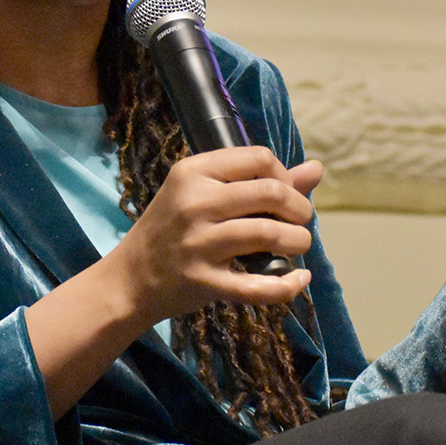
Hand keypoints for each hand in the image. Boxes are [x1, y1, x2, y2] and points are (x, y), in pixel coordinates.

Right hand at [110, 147, 319, 324]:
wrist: (129, 280)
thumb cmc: (172, 229)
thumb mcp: (203, 193)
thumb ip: (259, 180)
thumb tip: (317, 168)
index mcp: (193, 172)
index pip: (259, 158)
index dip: (284, 175)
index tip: (283, 194)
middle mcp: (194, 204)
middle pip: (271, 192)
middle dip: (300, 208)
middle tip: (299, 221)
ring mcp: (198, 244)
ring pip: (269, 234)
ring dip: (298, 241)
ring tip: (298, 245)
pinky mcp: (203, 282)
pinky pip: (258, 286)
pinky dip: (288, 285)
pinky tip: (299, 279)